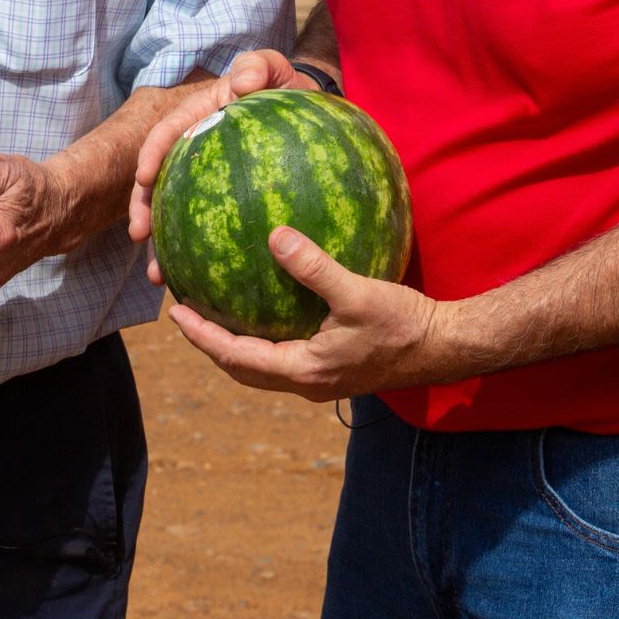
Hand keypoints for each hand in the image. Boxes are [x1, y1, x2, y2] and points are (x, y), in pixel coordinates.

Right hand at [128, 49, 306, 280]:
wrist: (310, 112)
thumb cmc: (290, 88)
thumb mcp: (276, 69)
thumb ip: (258, 66)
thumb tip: (240, 83)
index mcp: (201, 115)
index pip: (168, 132)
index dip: (151, 153)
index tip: (144, 178)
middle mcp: (197, 149)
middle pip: (161, 181)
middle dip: (144, 209)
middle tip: (139, 236)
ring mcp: (209, 180)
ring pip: (178, 213)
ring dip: (162, 244)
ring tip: (158, 275)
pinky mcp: (228, 203)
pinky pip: (211, 229)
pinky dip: (201, 254)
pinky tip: (198, 283)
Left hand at [168, 226, 442, 401]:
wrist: (444, 347)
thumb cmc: (403, 324)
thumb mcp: (357, 293)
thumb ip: (314, 267)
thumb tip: (274, 235)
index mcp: (304, 371)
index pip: (236, 358)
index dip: (202, 336)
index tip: (175, 312)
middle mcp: (307, 382)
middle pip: (242, 369)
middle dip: (210, 343)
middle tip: (185, 312)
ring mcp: (321, 378)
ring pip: (262, 367)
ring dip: (234, 344)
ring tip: (215, 311)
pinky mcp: (335, 366)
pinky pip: (285, 354)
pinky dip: (263, 337)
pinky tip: (266, 304)